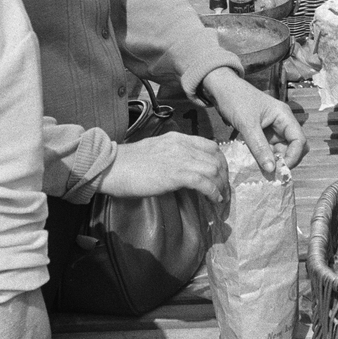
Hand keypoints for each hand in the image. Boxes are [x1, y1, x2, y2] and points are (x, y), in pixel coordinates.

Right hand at [99, 131, 228, 202]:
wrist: (112, 166)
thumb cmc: (129, 163)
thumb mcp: (156, 150)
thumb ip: (172, 155)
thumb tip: (184, 170)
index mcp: (178, 138)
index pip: (210, 145)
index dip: (220, 162)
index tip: (220, 176)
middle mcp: (182, 145)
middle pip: (216, 158)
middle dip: (224, 176)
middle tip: (223, 190)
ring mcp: (180, 158)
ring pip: (213, 169)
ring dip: (221, 186)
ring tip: (220, 198)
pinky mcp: (176, 174)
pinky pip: (204, 182)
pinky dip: (213, 192)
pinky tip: (214, 200)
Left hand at [202, 67, 306, 173]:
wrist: (221, 89)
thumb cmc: (236, 100)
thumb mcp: (248, 125)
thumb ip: (260, 147)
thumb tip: (272, 169)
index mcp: (284, 116)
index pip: (299, 140)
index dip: (294, 156)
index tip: (281, 169)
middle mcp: (282, 122)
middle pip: (294, 146)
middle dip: (287, 159)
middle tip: (273, 171)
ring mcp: (273, 128)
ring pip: (282, 149)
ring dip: (275, 160)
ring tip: (263, 170)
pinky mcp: (263, 133)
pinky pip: (269, 148)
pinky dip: (266, 157)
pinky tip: (257, 164)